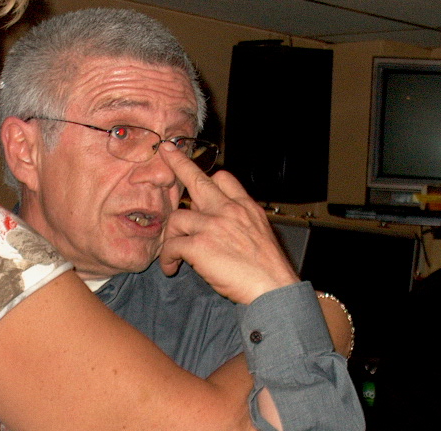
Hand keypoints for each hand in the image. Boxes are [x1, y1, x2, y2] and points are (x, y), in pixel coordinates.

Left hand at [158, 143, 298, 303]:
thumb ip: (236, 220)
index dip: (208, 178)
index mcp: (244, 207)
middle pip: (197, 179)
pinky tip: (171, 267)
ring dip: (170, 236)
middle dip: (179, 163)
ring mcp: (212, 225)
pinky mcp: (199, 245)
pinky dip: (168, 257)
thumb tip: (211, 218)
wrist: (274, 288)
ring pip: (176, 218)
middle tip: (166, 151)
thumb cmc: (267, 268)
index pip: (224, 179)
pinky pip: (172, 245)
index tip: (197, 175)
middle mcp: (228, 210)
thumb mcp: (259, 232)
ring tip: (172, 254)